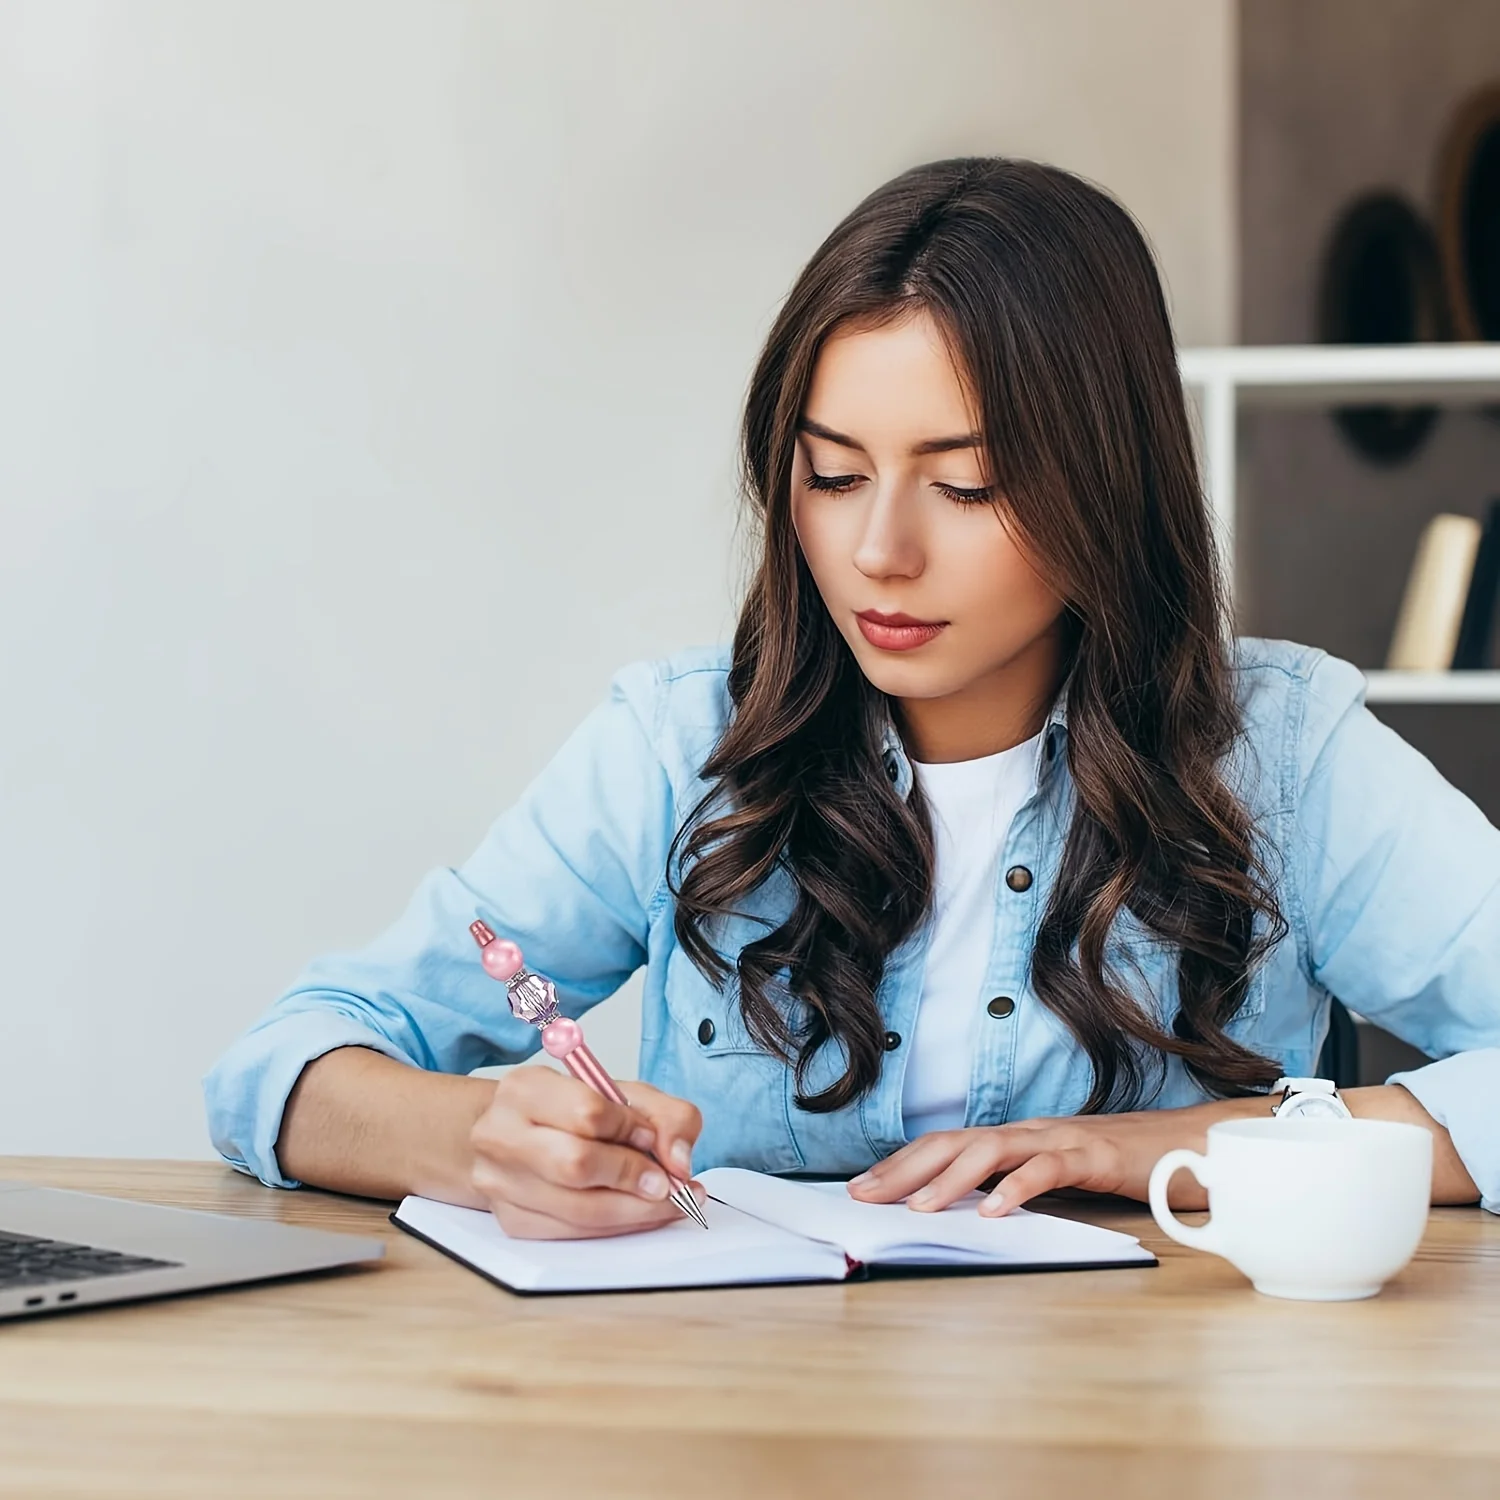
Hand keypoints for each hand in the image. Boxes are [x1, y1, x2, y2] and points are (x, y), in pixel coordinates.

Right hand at [469, 1067, 704, 1238]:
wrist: (518, 1135)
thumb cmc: (572, 1112)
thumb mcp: (625, 1094)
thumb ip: (667, 1115)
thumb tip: (679, 1161)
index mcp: (526, 1088)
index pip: (586, 1112)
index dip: (629, 1129)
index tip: (653, 1138)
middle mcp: (501, 1134)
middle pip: (576, 1166)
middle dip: (634, 1178)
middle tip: (672, 1185)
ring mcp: (500, 1182)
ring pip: (577, 1211)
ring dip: (635, 1212)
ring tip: (669, 1203)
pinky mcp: (511, 1220)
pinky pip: (572, 1234)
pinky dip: (616, 1228)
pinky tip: (639, 1215)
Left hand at [847, 1102, 1259, 1216]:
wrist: (1191, 1143)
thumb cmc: (1121, 1165)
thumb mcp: (1056, 1177)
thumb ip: (1017, 1185)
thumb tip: (965, 1211)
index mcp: (1015, 1137)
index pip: (944, 1145)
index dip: (899, 1164)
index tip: (859, 1189)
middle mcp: (1028, 1130)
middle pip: (952, 1142)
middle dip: (903, 1170)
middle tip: (863, 1197)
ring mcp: (1058, 1138)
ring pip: (990, 1150)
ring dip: (947, 1180)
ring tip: (915, 1208)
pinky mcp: (1092, 1154)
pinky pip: (1047, 1169)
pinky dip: (1015, 1188)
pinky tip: (991, 1212)